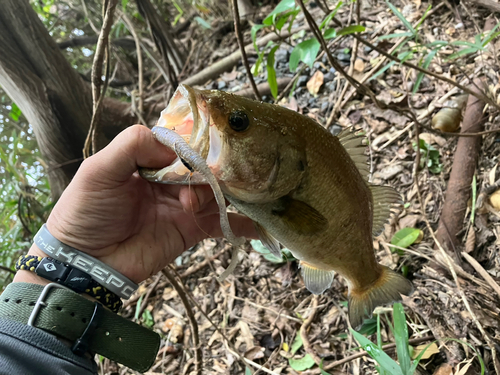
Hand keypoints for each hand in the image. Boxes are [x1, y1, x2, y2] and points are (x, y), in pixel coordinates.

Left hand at [19, 125, 255, 283]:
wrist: (87, 264)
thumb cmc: (86, 212)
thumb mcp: (99, 170)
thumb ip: (133, 146)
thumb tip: (175, 151)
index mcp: (148, 160)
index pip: (180, 144)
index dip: (193, 145)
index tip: (203, 151)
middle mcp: (169, 179)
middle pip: (203, 166)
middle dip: (208, 172)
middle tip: (205, 184)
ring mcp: (183, 204)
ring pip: (215, 191)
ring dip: (223, 194)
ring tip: (211, 203)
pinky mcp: (192, 230)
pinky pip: (222, 223)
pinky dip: (243, 225)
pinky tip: (261, 226)